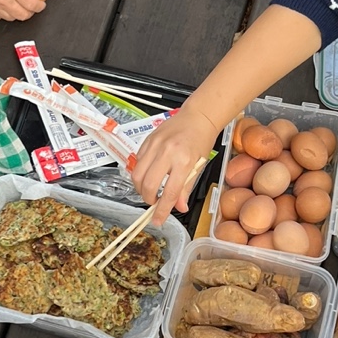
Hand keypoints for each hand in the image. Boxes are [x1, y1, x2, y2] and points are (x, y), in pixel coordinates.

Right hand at [0, 0, 51, 20]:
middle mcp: (4, 1)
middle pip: (23, 16)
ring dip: (16, 13)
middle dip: (30, 12)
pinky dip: (2, 14)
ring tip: (17, 5)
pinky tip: (3, 6)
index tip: (41, 4)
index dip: (40, 6)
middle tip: (31, 6)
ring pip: (11, 18)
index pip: (32, 4)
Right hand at [133, 105, 218, 224]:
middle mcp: (167, 152)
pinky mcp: (147, 140)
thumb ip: (186, 188)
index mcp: (184, 161)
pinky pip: (137, 162)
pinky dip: (140, 173)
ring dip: (140, 188)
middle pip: (147, 184)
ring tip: (149, 190)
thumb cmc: (201, 140)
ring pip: (137, 174)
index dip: (162, 210)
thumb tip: (179, 207)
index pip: (170, 192)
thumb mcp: (199, 166)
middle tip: (154, 202)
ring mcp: (155, 145)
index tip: (157, 220)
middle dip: (148, 199)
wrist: (197, 117)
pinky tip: (148, 174)